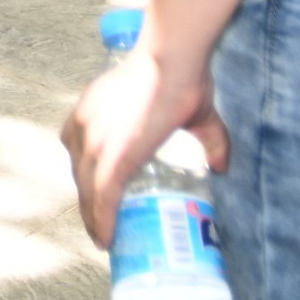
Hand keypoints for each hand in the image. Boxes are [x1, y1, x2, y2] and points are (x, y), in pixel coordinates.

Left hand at [61, 42, 230, 248]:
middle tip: (103, 223)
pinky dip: (102, 221)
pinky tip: (107, 239)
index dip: (85, 175)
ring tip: (105, 238)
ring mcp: (94, 143)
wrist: (173, 59)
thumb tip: (222, 166)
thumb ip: (209, 140)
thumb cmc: (182, 75)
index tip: (95, 195)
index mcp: (92, 109)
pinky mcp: (112, 158)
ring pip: (87, 192)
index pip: (76, 149)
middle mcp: (84, 126)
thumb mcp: (193, 112)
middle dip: (88, 201)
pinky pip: (102, 199)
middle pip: (79, 174)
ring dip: (93, 218)